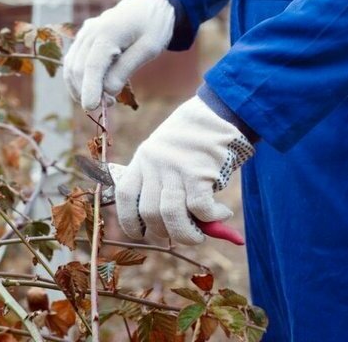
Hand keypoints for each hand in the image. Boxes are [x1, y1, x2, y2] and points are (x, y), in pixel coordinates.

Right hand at [63, 0, 174, 110]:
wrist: (148, 6)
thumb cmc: (153, 27)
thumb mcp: (149, 49)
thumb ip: (126, 69)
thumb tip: (107, 92)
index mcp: (108, 32)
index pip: (92, 65)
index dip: (90, 89)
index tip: (91, 108)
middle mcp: (90, 32)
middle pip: (78, 68)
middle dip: (87, 91)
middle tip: (110, 104)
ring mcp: (84, 34)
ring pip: (70, 67)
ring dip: (80, 88)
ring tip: (101, 100)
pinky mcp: (82, 39)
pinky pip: (72, 62)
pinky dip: (78, 79)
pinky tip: (92, 89)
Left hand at [113, 96, 254, 244]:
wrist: (220, 112)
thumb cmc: (195, 140)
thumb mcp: (169, 156)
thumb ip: (166, 187)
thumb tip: (174, 229)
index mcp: (142, 159)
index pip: (125, 196)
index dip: (129, 221)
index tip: (141, 235)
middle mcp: (154, 164)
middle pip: (149, 213)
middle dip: (165, 232)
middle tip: (184, 234)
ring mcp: (175, 168)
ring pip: (171, 216)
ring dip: (187, 234)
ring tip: (200, 234)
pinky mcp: (199, 172)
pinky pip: (199, 208)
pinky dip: (211, 217)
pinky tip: (222, 213)